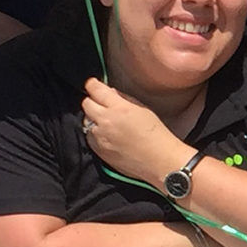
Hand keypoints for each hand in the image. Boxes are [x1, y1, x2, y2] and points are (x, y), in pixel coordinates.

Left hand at [81, 78, 195, 184]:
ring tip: (109, 124)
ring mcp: (100, 138)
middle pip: (86, 104)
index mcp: (119, 109)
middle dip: (93, 102)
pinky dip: (96, 134)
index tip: (94, 84)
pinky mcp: (99, 151)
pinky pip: (90, 137)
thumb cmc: (157, 136)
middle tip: (103, 105)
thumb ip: (124, 99)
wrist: (161, 162)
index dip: (93, 85)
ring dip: (94, 119)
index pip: (95, 90)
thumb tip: (110, 92)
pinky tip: (109, 136)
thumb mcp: (143, 110)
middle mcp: (105, 122)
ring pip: (86, 121)